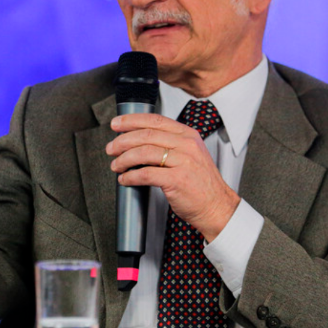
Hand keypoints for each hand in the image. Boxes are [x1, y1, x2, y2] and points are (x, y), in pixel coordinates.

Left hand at [107, 113, 239, 241]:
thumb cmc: (199, 183)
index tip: (116, 124)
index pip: (155, 120)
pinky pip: (146, 174)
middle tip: (111, 148)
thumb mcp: (189, 154)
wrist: (217, 207)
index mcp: (188, 135)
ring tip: (116, 165)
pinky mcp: (177, 180)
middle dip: (122, 141)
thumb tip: (136, 140)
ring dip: (124, 159)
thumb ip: (169, 144)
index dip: (131, 120)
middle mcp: (187, 145)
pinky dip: (130, 176)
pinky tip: (125, 179)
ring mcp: (184, 162)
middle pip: (146, 135)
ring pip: (143, 153)